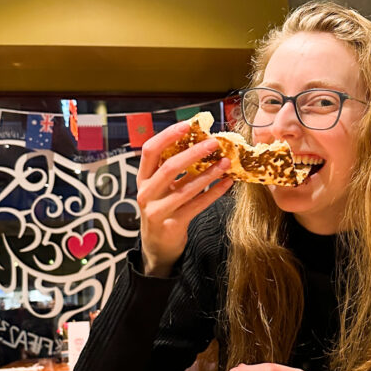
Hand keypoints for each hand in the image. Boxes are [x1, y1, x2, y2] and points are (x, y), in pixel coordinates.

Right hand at [136, 122, 233, 276]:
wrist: (157, 245)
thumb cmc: (162, 208)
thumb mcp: (160, 187)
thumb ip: (173, 168)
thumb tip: (200, 143)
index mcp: (143, 177)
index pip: (150, 150)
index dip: (168, 136)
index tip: (188, 125)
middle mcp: (147, 192)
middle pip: (169, 167)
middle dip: (194, 153)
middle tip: (214, 143)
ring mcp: (157, 210)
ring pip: (186, 187)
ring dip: (209, 173)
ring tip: (226, 163)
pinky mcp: (172, 224)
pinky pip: (197, 205)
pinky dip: (214, 193)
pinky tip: (227, 183)